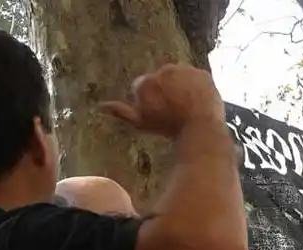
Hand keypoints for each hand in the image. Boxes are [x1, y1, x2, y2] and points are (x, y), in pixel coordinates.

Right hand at [100, 63, 225, 137]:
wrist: (200, 126)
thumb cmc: (167, 127)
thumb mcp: (141, 122)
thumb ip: (121, 111)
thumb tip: (100, 106)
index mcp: (146, 82)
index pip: (143, 87)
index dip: (151, 102)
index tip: (160, 115)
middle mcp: (163, 70)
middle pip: (162, 80)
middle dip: (166, 92)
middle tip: (176, 112)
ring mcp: (184, 69)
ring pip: (180, 77)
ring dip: (182, 88)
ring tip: (188, 107)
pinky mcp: (202, 72)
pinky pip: (197, 79)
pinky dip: (198, 88)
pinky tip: (199, 102)